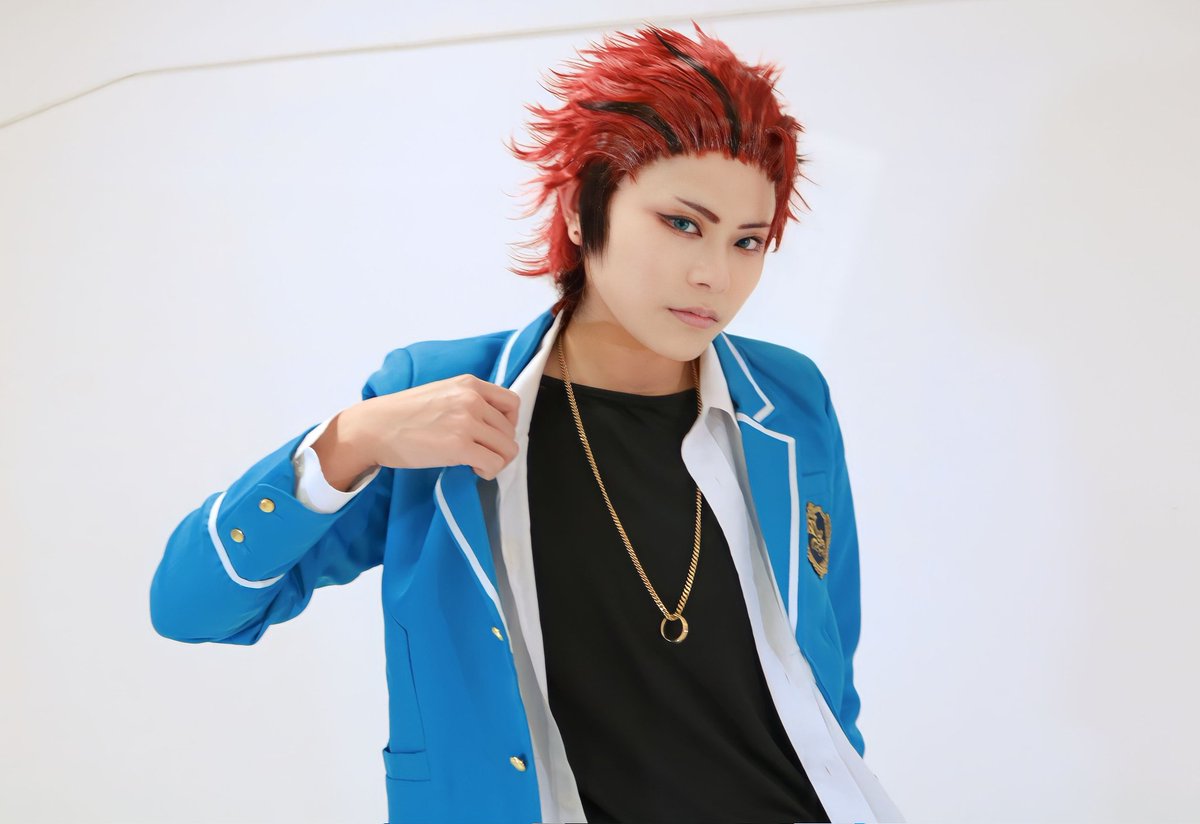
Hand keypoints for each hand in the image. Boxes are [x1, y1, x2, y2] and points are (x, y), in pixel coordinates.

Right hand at [347, 374, 521, 480]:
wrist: (373, 428)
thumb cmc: (401, 415)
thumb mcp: (440, 393)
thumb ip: (467, 401)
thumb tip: (490, 424)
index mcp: (469, 384)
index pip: (512, 403)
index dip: (508, 423)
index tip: (493, 435)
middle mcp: (471, 399)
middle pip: (510, 430)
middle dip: (499, 446)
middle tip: (480, 454)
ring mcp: (466, 422)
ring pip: (507, 448)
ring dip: (496, 460)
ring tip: (476, 463)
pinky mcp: (459, 447)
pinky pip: (494, 463)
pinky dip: (488, 471)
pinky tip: (473, 470)